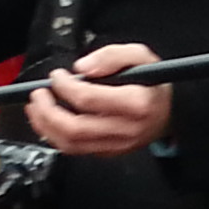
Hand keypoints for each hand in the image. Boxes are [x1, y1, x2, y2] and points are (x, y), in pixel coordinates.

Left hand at [33, 40, 173, 156]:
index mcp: (135, 104)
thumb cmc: (155, 85)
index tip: (57, 76)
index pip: (88, 99)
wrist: (172, 112)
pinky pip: (76, 150)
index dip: (65, 86)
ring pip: (71, 145)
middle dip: (48, 111)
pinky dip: (56, 137)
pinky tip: (49, 122)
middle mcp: (125, 129)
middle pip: (74, 128)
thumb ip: (112, 56)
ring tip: (36, 109)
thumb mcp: (141, 56)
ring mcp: (116, 145)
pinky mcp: (109, 153)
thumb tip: (82, 66)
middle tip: (39, 95)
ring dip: (46, 127)